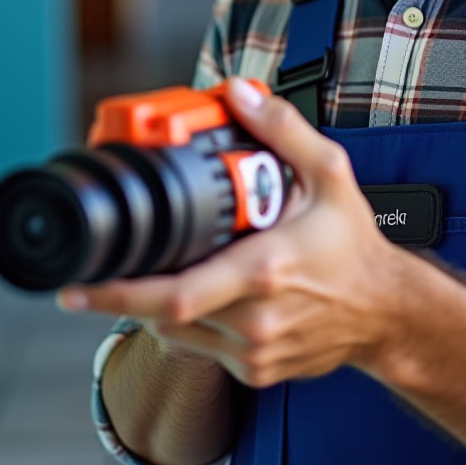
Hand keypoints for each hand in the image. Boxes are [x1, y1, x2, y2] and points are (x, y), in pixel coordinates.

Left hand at [60, 78, 409, 387]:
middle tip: (79, 285)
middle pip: (164, 315)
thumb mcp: (330, 175)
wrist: (387, 313)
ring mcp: (254, 351)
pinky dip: (186, 323)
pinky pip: (200, 347)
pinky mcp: (255, 371)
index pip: (176, 293)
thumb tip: (240, 93)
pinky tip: (195, 296)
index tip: (81, 282)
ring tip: (146, 277)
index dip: (121, 293)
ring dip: (154, 306)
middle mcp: (255, 319)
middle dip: (117, 299)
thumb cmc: (355, 247)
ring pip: (177, 332)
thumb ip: (282, 130)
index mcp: (265, 270)